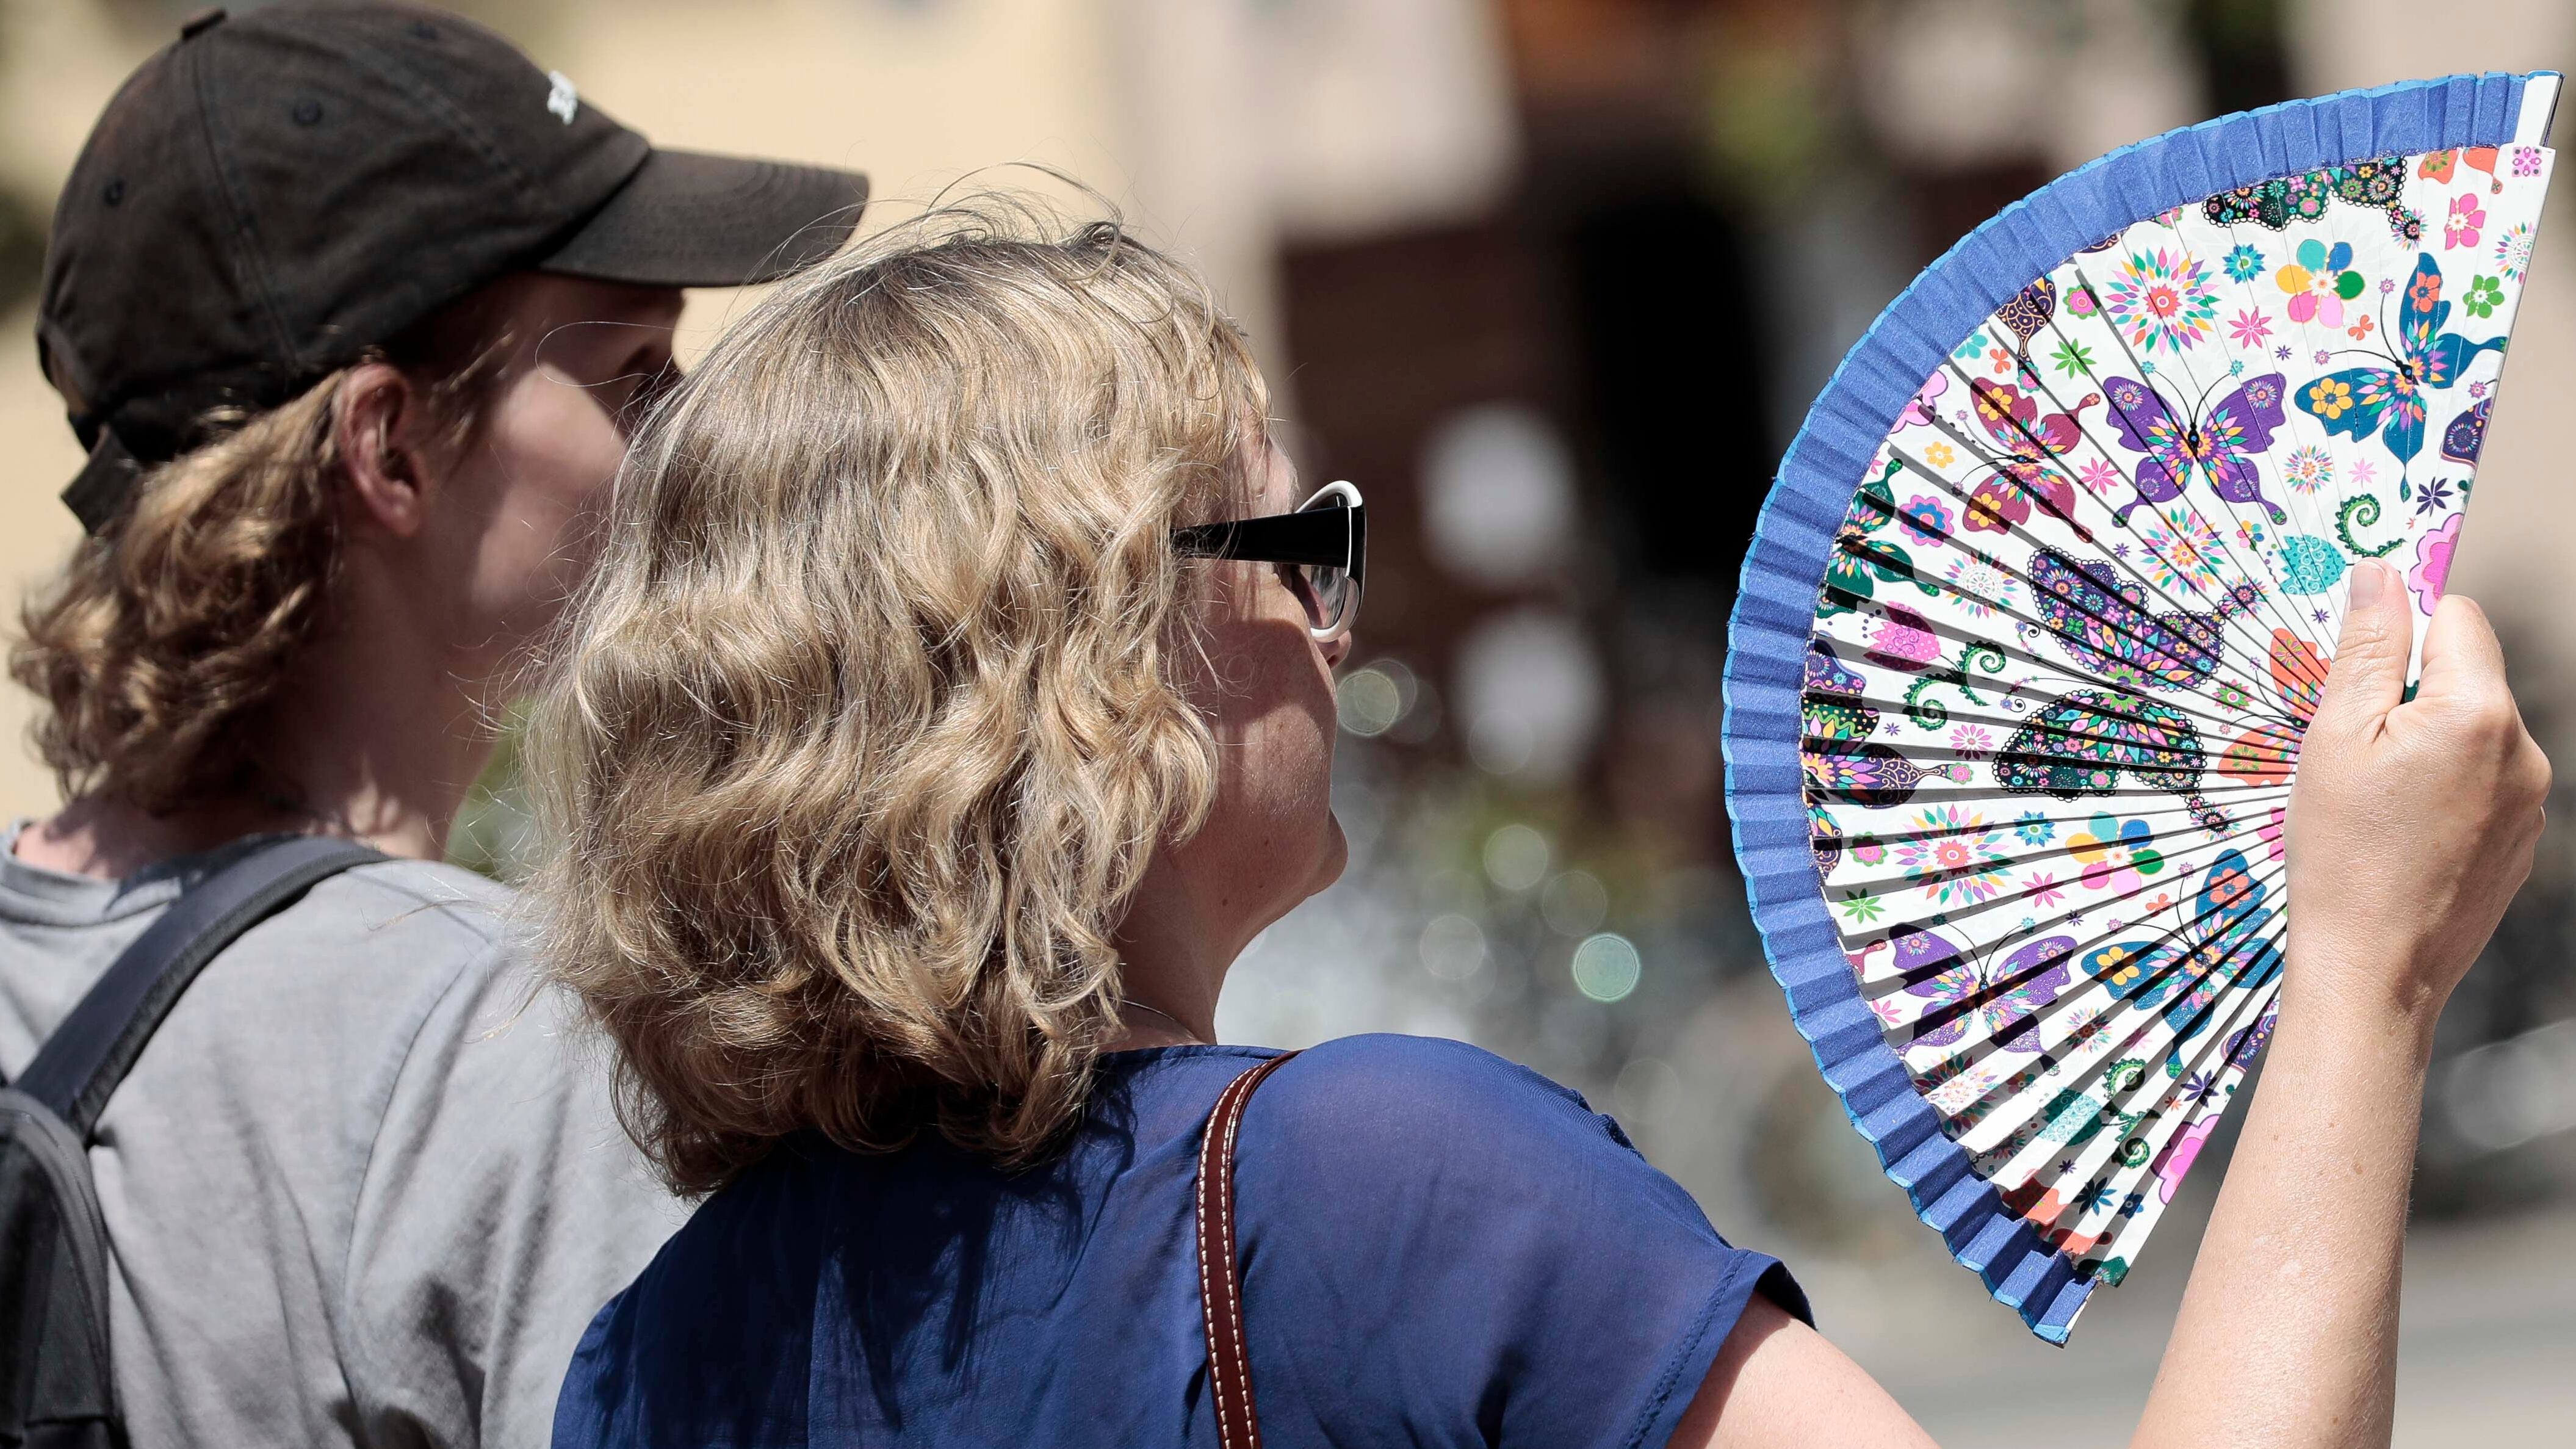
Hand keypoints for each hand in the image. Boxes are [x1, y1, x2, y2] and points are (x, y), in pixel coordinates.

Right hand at [2285, 559, 2549, 1042]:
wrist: (2374, 972)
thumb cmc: (2342, 856)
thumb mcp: (2334, 739)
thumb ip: (2366, 648)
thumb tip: (2380, 573)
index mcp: (2476, 712)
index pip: (2456, 616)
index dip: (2402, 631)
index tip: (2360, 670)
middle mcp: (2523, 749)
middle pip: (2467, 675)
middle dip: (2411, 694)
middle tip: (2354, 753)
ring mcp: (2532, 800)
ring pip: (2475, 731)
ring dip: (2428, 745)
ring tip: (2377, 803)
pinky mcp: (2525, 840)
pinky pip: (2486, 783)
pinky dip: (2446, 791)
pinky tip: (2404, 834)